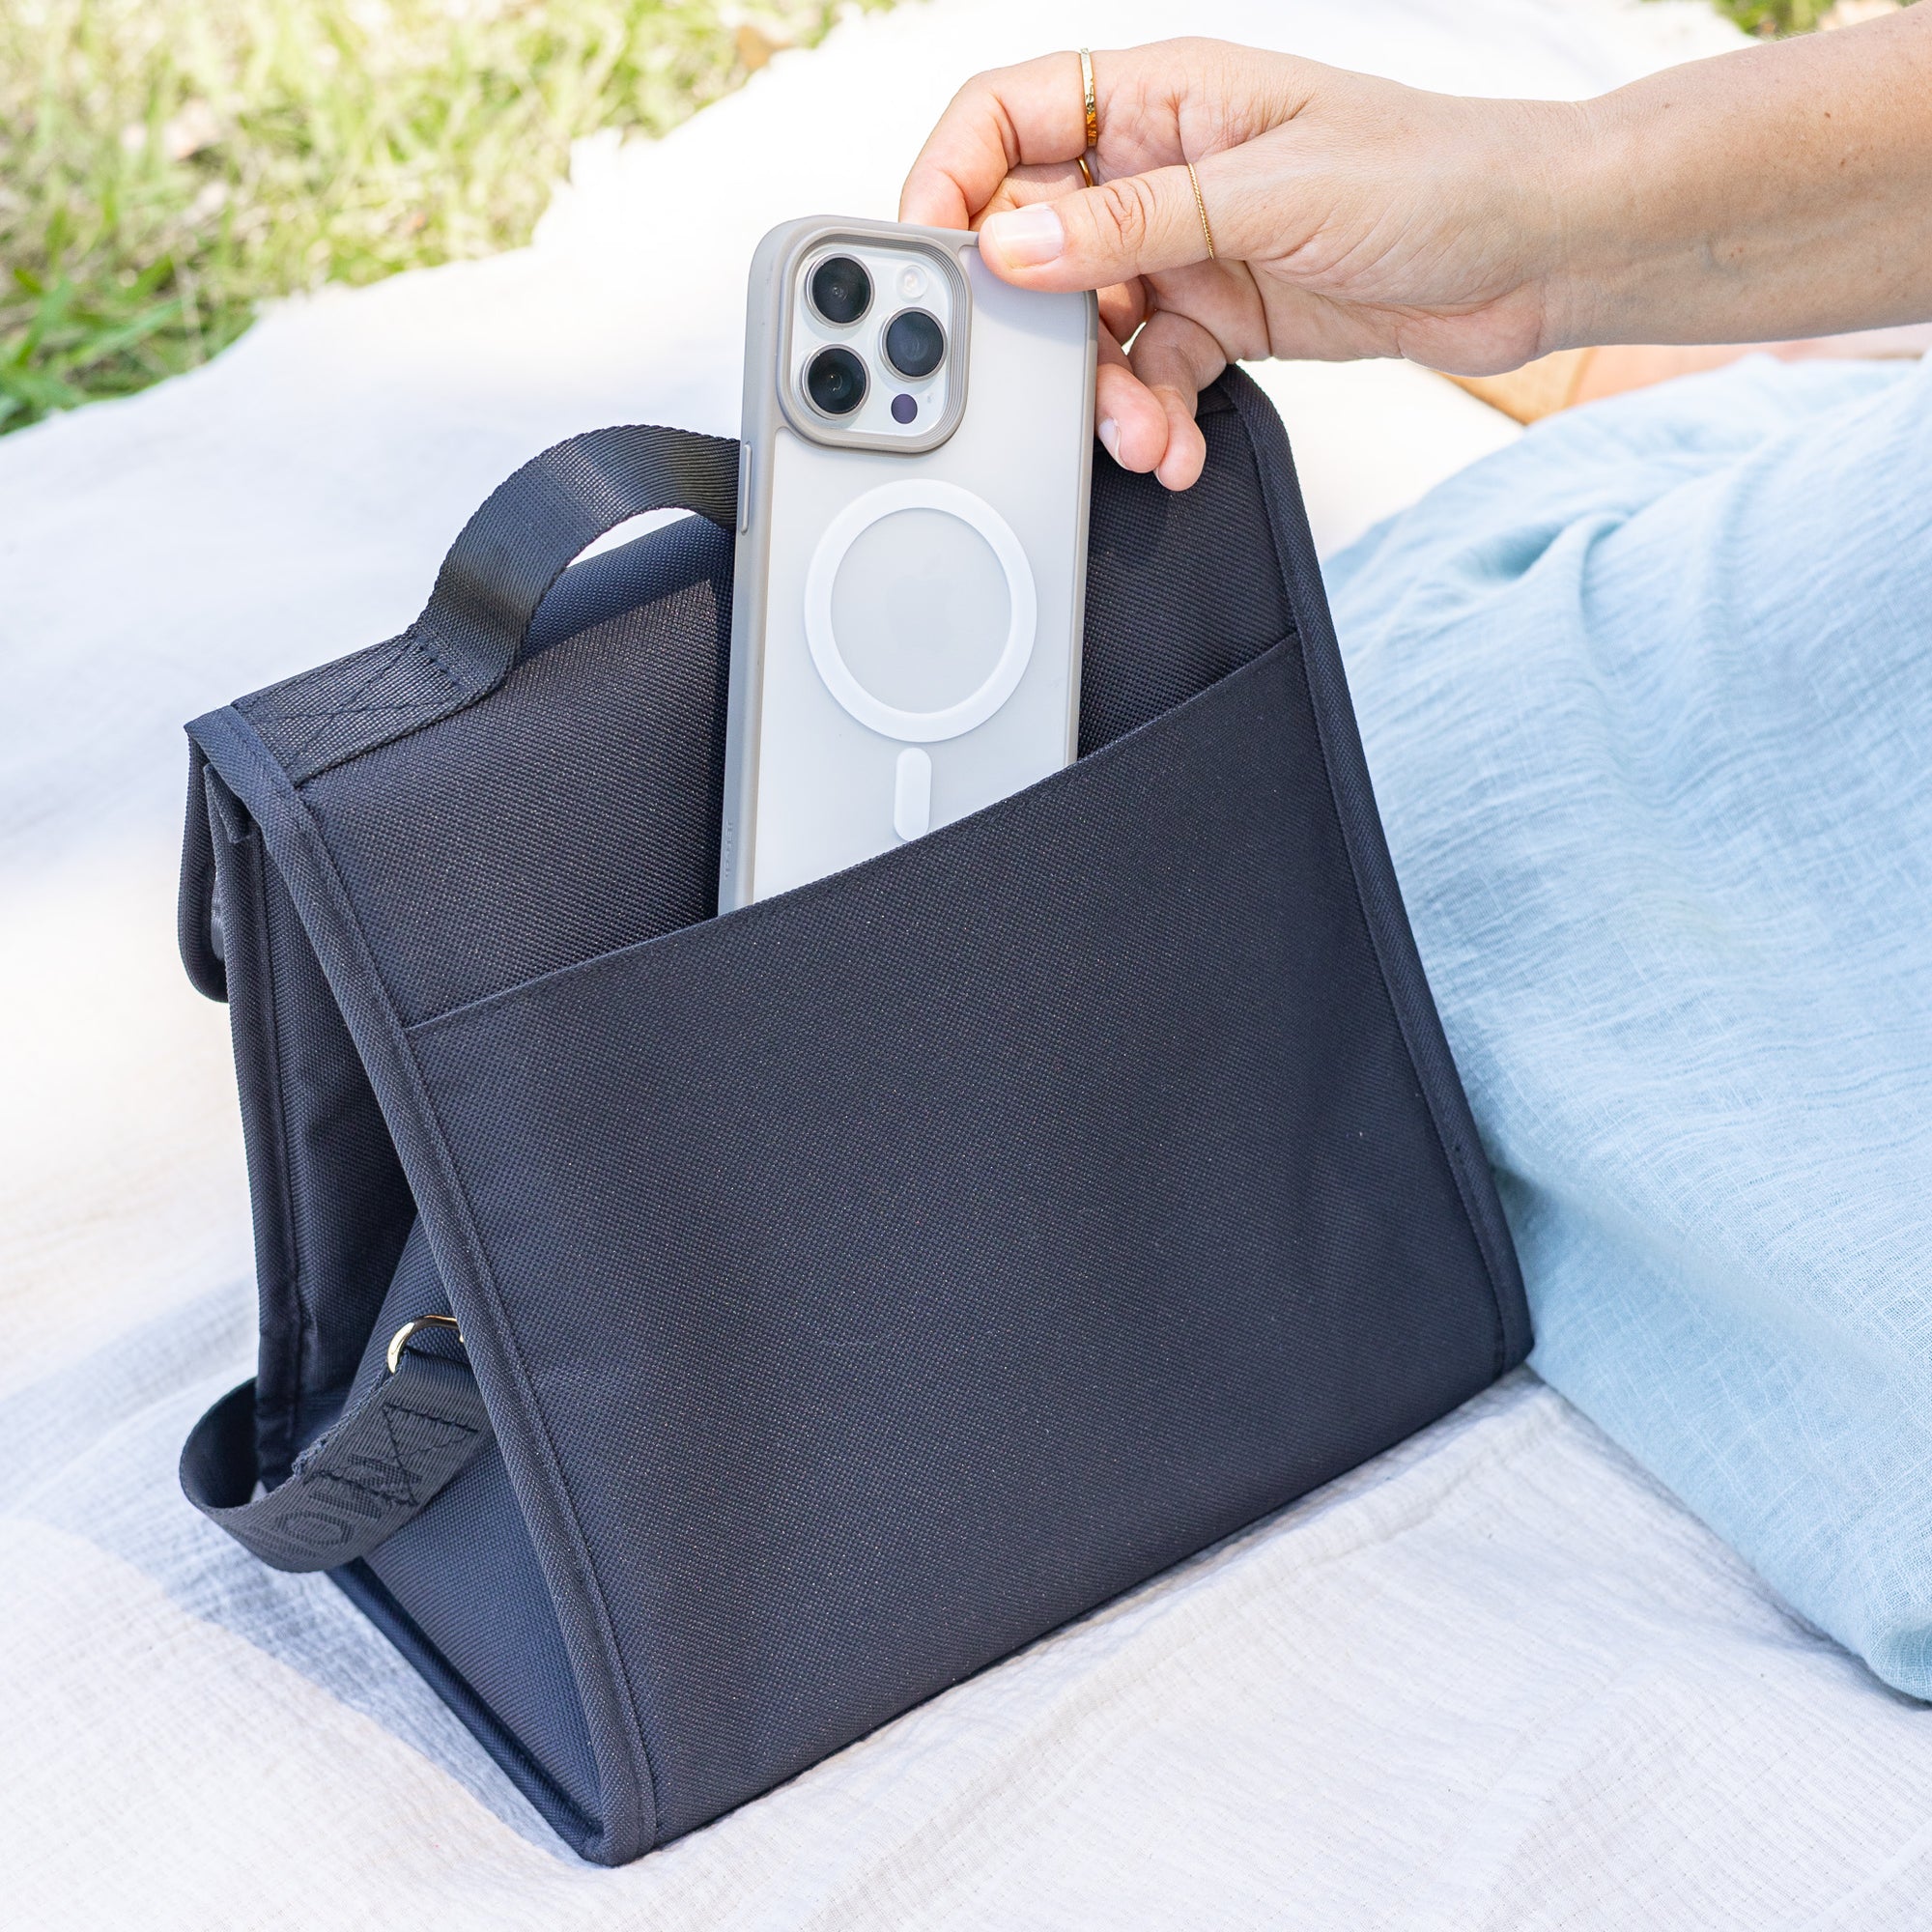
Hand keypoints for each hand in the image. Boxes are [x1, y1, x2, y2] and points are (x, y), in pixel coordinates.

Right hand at [900, 39, 1580, 488]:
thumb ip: (1132, 225)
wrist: (1536, 254)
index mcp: (1160, 96)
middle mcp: (1159, 168)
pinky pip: (1148, 373)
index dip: (950, 180)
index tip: (934, 262)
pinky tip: (1177, 445)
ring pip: (1089, 327)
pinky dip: (1154, 417)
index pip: (1005, 116)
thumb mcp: (1270, 194)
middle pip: (1035, 242)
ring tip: (1146, 434)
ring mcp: (1187, 248)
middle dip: (1039, 327)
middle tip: (1047, 385)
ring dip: (1103, 393)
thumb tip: (1013, 247)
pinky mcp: (1220, 316)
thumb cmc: (1436, 175)